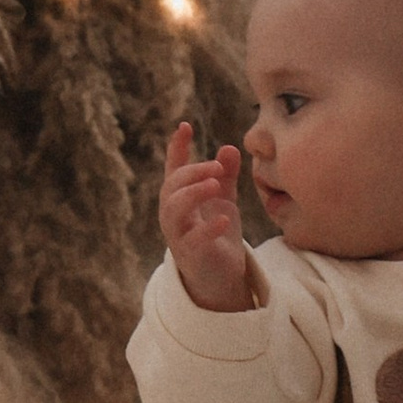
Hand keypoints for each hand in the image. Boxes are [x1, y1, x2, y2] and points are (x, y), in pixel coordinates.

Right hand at [160, 124, 259, 314]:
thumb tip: (230, 147)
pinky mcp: (191, 255)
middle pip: (172, 187)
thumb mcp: (223, 201)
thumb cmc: (216, 234)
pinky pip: (193, 240)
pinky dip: (207, 229)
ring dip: (193, 194)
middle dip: (192, 173)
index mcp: (180, 198)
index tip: (184, 126)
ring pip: (173, 210)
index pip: (174, 168)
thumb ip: (224, 176)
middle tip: (216, 166)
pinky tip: (223, 220)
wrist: (219, 276)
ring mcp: (178, 235)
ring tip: (215, 184)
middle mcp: (173, 214)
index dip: (177, 148)